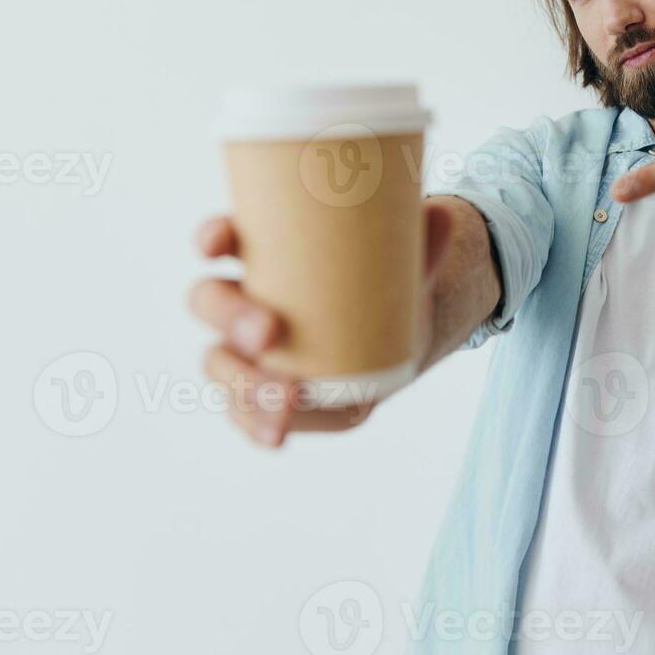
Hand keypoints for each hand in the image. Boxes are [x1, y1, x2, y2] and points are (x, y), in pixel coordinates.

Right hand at [186, 203, 456, 447]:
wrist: (389, 342)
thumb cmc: (379, 288)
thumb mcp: (396, 266)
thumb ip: (419, 245)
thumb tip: (445, 218)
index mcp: (260, 257)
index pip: (219, 239)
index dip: (210, 238)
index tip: (217, 243)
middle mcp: (239, 302)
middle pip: (209, 303)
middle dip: (232, 319)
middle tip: (270, 332)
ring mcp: (242, 352)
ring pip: (220, 364)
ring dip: (244, 384)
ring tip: (285, 397)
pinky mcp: (260, 394)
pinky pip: (244, 411)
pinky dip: (257, 425)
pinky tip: (276, 436)